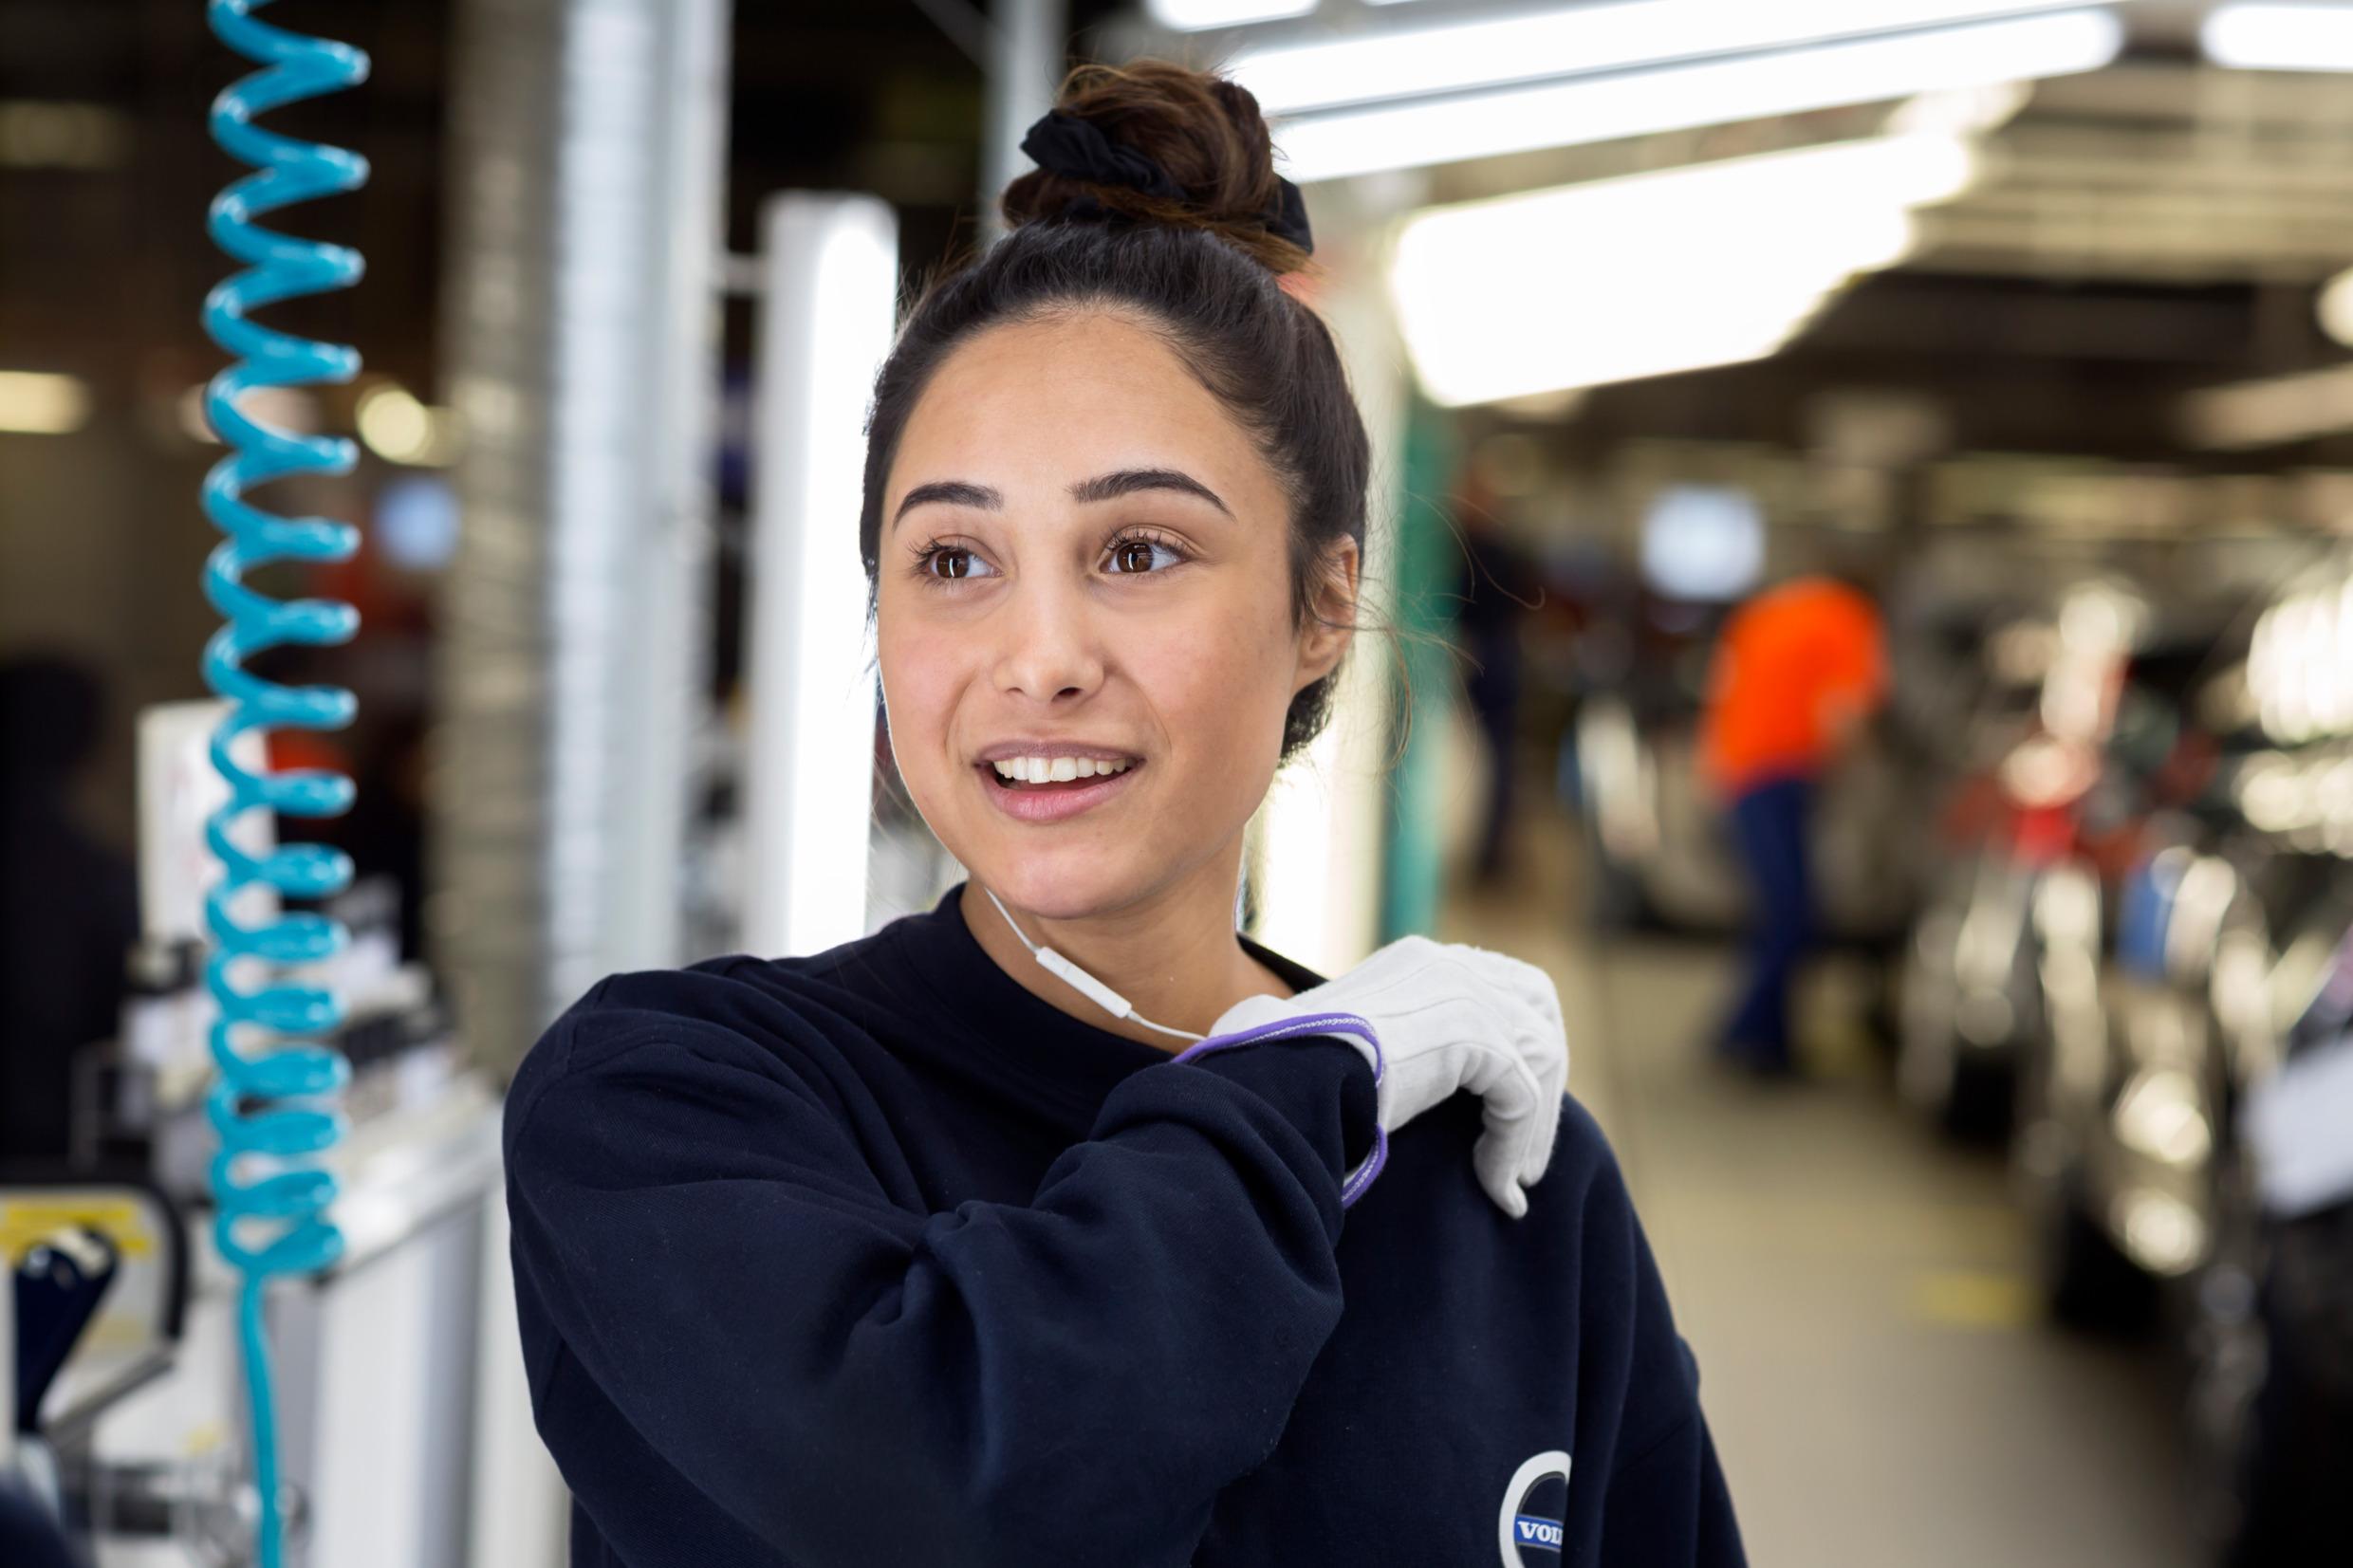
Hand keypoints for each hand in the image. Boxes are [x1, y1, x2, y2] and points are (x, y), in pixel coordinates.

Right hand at [1200, 936, 1567, 1216]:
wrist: (1280, 1079)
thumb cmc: (1294, 1074)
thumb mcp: (1357, 1050)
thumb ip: (1404, 1053)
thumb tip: (1422, 1095)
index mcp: (1418, 962)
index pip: (1499, 983)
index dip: (1518, 1046)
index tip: (1508, 1111)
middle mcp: (1447, 964)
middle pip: (1536, 1003)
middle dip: (1547, 1073)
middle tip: (1530, 1145)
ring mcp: (1466, 993)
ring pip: (1538, 1058)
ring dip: (1533, 1128)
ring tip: (1513, 1181)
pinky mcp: (1475, 1035)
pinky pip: (1519, 1100)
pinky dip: (1512, 1148)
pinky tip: (1495, 1189)